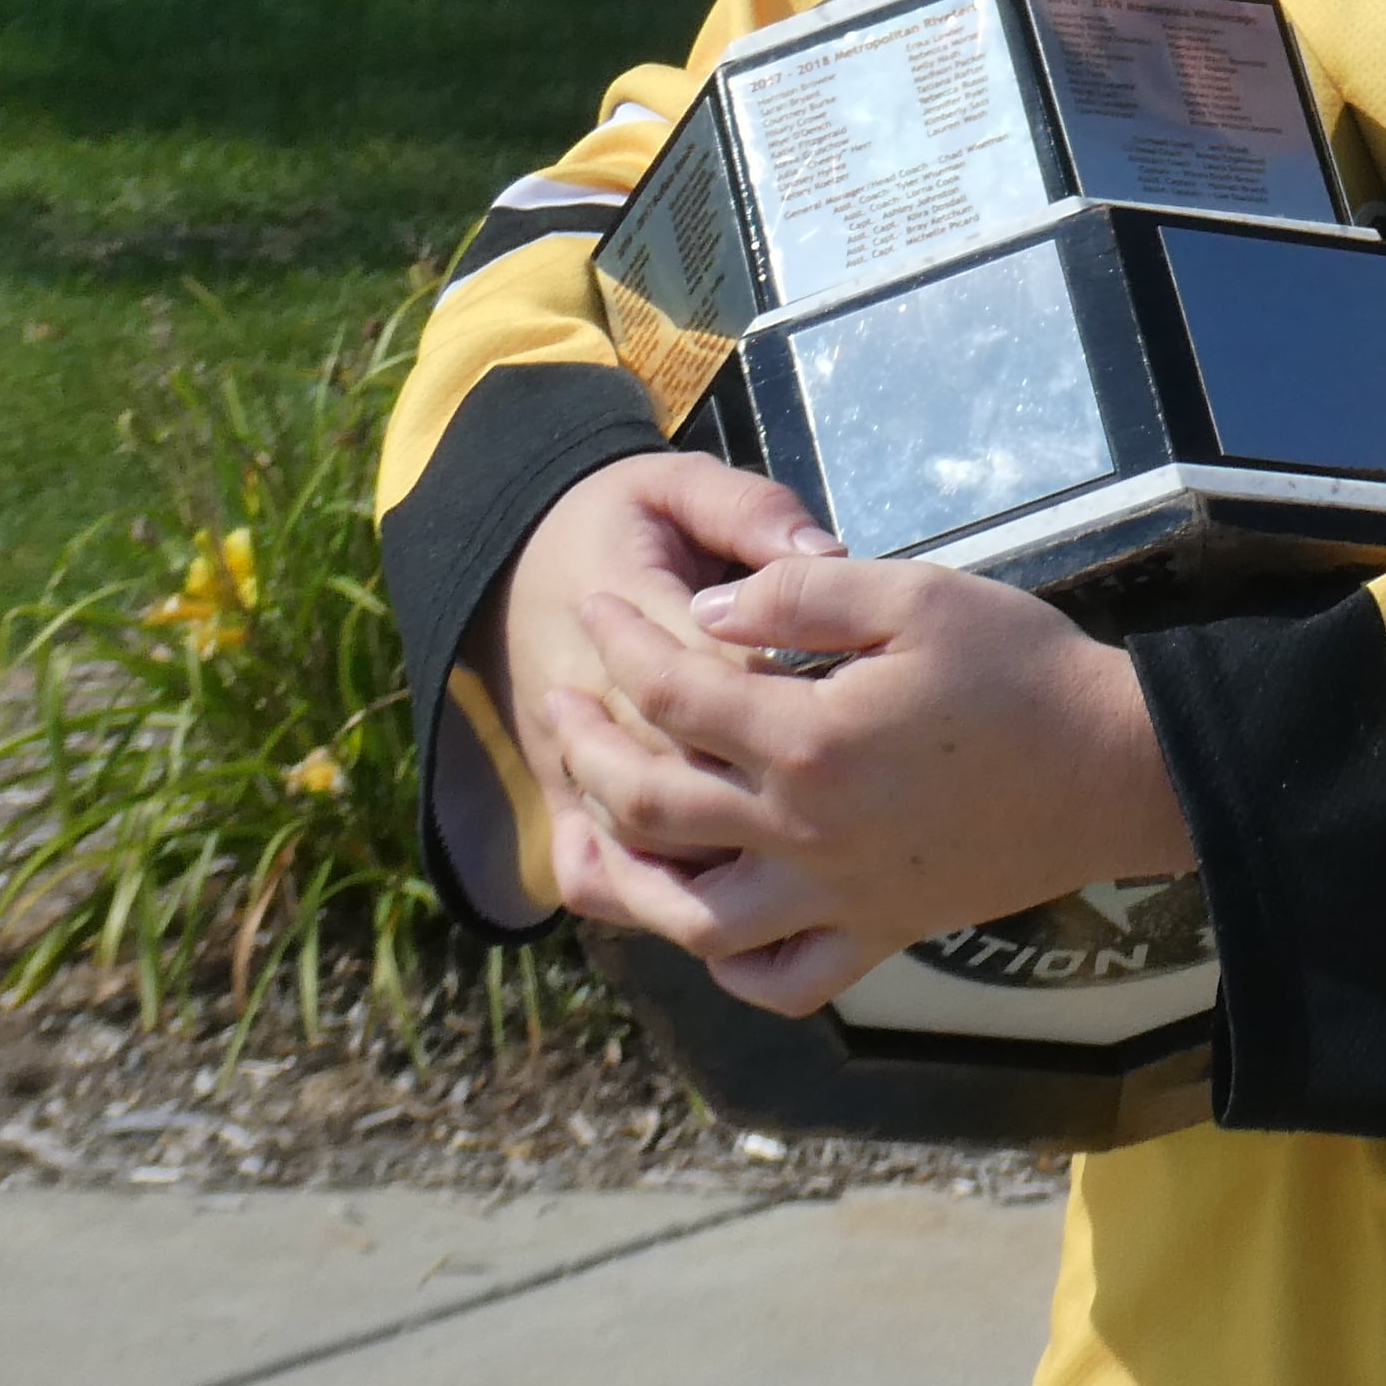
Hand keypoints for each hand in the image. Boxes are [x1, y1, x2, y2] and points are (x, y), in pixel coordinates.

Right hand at [481, 450, 835, 933]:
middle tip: (862, 801)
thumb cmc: (620, 519)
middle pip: (689, 771)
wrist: (520, 558)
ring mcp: (566, 761)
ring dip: (721, 858)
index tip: (864, 705)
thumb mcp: (678, 484)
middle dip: (773, 795)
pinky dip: (652, 897)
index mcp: (626, 605)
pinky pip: (596, 871)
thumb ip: (752, 511)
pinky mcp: (560, 797)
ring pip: (645, 838)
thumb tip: (826, 554)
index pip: (722, 672)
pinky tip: (734, 900)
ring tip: (815, 862)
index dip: (795, 697)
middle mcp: (590, 697)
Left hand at [527, 547, 1195, 1016]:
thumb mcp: (915, 594)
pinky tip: (707, 925)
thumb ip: (801, 594)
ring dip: (624, 879)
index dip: (622, 645)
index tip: (596, 609)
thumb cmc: (1023, 669)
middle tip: (562, 707)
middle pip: (652, 810)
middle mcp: (808, 834)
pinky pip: (783, 981)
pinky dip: (730, 965)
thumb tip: (707, 612)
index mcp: (811, 740)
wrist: (1120, 768)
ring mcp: (841, 897)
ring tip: (587, 835)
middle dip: (586, 753)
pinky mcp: (881, 933)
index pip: (675, 693)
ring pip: (693, 919)